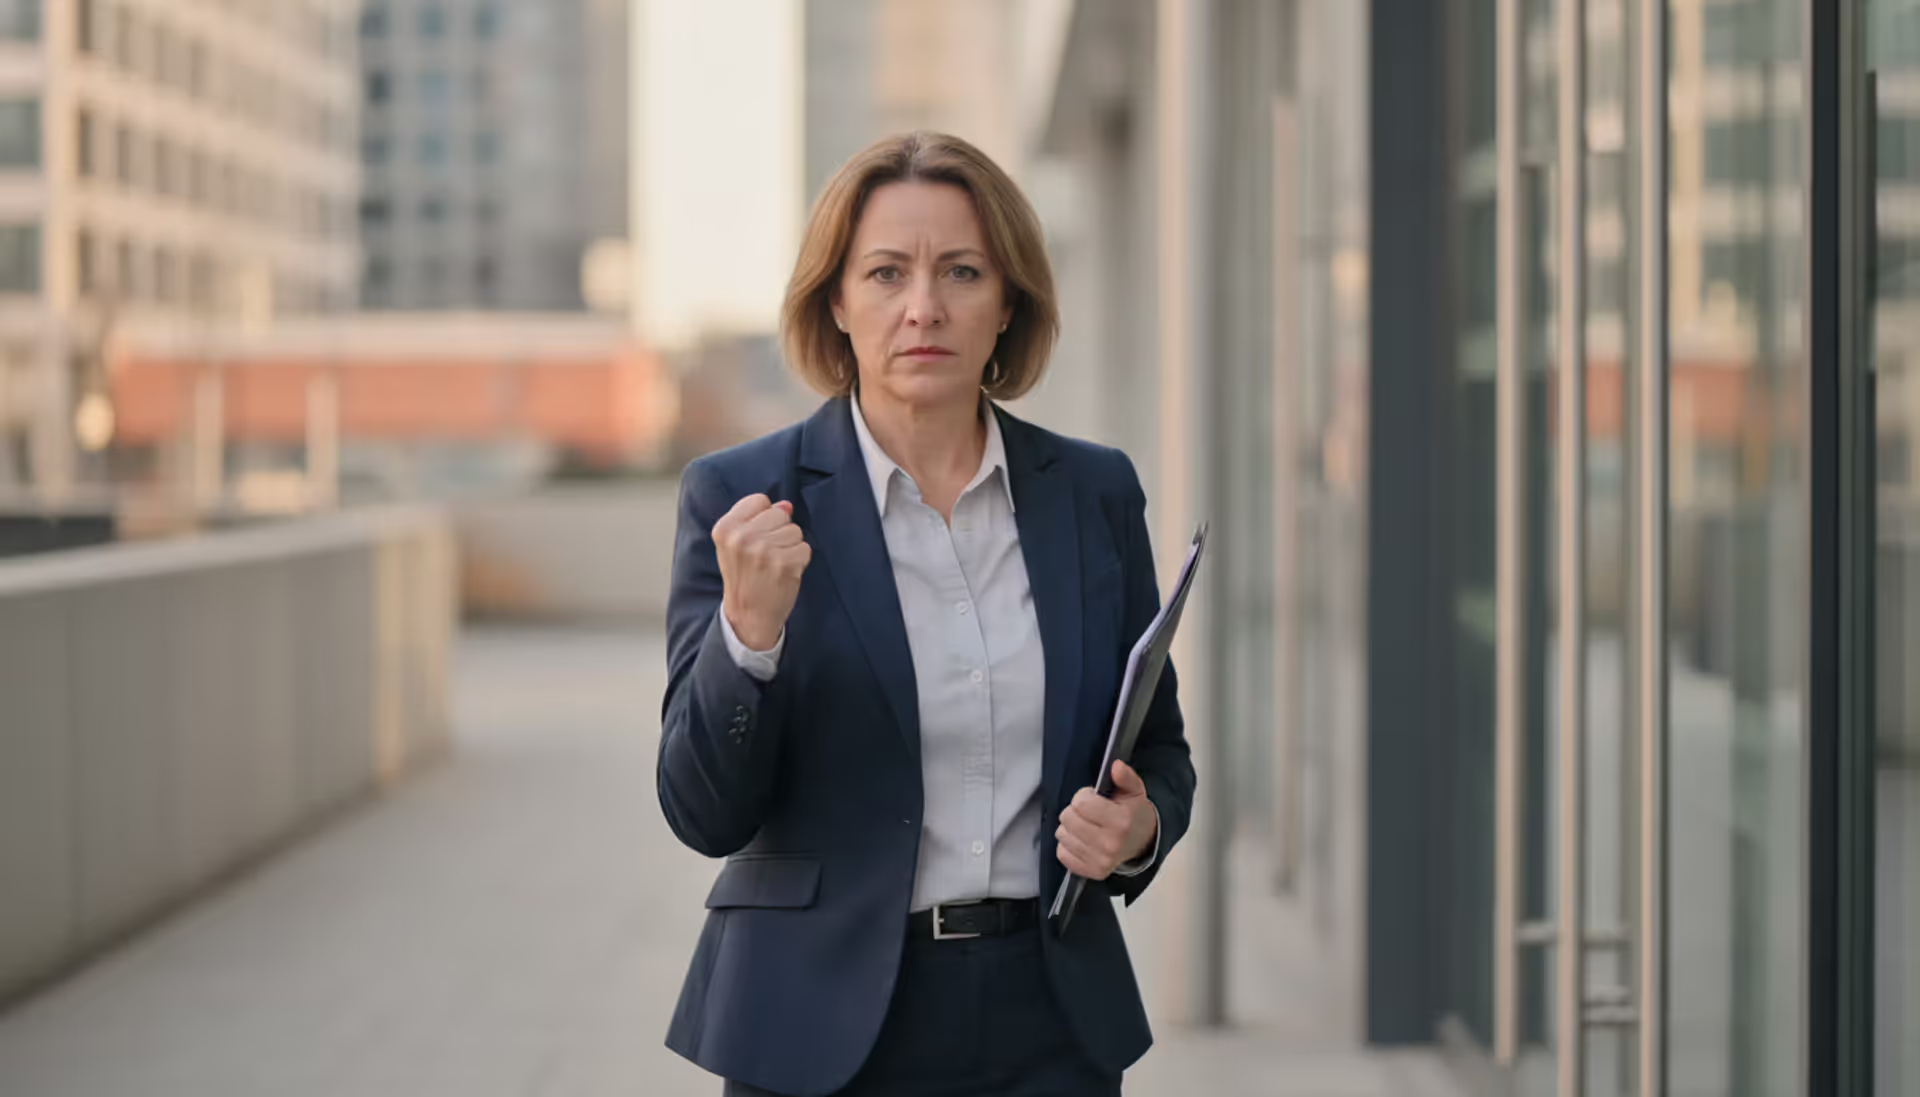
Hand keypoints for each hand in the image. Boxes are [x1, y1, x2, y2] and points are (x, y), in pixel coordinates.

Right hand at [715, 494, 810, 650]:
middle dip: (778, 532)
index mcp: (725, 528)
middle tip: (765, 556)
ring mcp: (765, 551)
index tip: (754, 538)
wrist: (748, 616)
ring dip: (790, 547)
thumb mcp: (735, 544)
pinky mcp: (786, 564)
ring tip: (774, 565)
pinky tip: (784, 573)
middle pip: (780, 514)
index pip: (759, 500)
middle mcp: (743, 537)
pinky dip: (799, 560)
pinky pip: (805, 548)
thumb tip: (787, 505)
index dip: (763, 518)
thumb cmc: (744, 577)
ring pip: (795, 530)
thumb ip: (756, 519)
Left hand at [1055, 760, 1155, 880]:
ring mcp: (1100, 861)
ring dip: (1069, 827)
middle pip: (1068, 818)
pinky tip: (1081, 840)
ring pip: (1062, 835)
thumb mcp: (1134, 792)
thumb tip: (1115, 766)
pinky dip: (1067, 845)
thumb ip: (1125, 777)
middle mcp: (1110, 844)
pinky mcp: (1091, 872)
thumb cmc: (1133, 814)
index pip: (1080, 803)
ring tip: (1084, 825)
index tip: (1093, 798)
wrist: (1143, 844)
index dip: (1084, 796)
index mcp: (1121, 822)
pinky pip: (1062, 853)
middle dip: (1074, 810)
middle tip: (1088, 812)